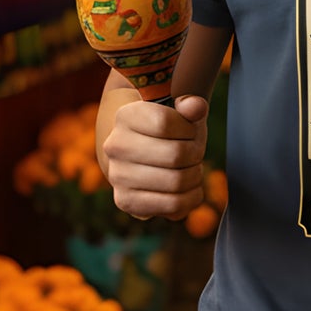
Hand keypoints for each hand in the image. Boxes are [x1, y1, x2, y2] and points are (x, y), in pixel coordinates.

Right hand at [102, 95, 209, 222]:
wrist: (145, 156)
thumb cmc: (170, 132)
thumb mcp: (183, 114)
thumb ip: (191, 106)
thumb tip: (196, 106)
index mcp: (126, 116)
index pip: (165, 123)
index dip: (188, 128)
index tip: (189, 130)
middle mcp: (115, 145)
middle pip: (175, 155)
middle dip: (195, 154)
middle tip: (194, 153)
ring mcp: (117, 175)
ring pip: (176, 182)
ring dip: (195, 176)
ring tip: (192, 170)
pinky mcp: (126, 201)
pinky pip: (172, 205)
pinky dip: (191, 198)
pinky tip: (190, 188)